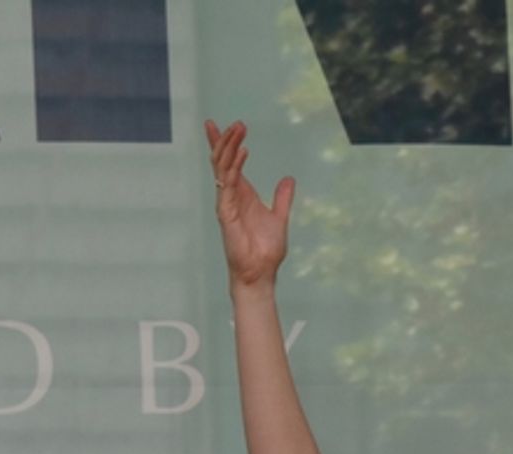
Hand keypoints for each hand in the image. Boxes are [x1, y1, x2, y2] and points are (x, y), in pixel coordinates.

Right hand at [205, 119, 295, 287]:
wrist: (260, 272)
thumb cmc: (265, 250)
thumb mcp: (280, 217)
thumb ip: (283, 198)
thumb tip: (289, 179)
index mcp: (242, 194)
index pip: (230, 163)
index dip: (226, 144)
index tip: (224, 124)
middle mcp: (231, 195)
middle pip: (223, 160)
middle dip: (227, 139)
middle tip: (236, 122)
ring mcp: (226, 202)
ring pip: (223, 167)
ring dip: (230, 147)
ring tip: (239, 130)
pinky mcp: (226, 212)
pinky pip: (227, 184)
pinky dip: (234, 167)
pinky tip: (242, 152)